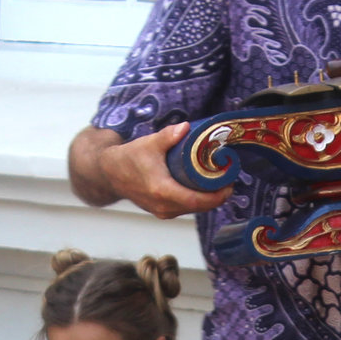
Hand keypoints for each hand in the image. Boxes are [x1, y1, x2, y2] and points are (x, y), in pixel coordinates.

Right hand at [100, 124, 232, 219]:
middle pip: (199, 207)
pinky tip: (205, 188)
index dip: (217, 196)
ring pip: (193, 209)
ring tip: (220, 182)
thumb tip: (186, 128)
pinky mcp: (162, 211)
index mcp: (162, 191)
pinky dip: (197, 200)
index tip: (229, 184)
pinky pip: (185, 208)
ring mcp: (162, 211)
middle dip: (217, 195)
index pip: (197, 201)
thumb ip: (169, 136)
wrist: (111, 173)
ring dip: (208, 199)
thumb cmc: (129, 158)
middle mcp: (163, 206)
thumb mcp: (150, 143)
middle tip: (229, 179)